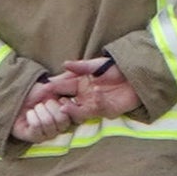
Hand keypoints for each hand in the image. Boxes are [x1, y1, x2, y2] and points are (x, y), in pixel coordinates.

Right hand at [13, 60, 139, 143]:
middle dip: (55, 102)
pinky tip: (88, 96)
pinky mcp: (106, 110)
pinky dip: (89, 104)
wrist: (137, 76)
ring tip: (61, 105)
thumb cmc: (117, 68)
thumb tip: (64, 64)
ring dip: (69, 108)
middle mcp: (84, 95)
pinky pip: (94, 110)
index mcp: (79, 82)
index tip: (39, 89)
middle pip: (65, 100)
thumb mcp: (98, 65)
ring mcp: (94, 103)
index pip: (61, 85)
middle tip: (45, 102)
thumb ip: (82, 66)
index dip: (50, 88)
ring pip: (76, 110)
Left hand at [13, 71, 75, 144]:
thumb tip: (77, 72)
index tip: (61, 99)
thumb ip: (66, 81)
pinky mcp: (36, 138)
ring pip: (48, 122)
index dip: (68, 106)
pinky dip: (31, 116)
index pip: (77, 117)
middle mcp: (62, 128)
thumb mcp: (52, 85)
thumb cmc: (35, 94)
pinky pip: (37, 126)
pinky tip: (29, 115)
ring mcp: (49, 134)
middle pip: (62, 119)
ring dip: (39, 110)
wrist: (17, 99)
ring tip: (35, 108)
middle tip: (43, 104)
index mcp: (69, 116)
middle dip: (49, 105)